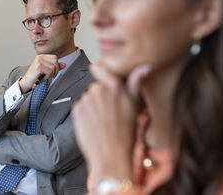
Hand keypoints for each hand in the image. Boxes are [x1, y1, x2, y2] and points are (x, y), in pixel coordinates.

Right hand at [19, 54, 65, 92]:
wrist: (26, 83)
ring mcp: (39, 61)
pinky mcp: (38, 67)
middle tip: (50, 76)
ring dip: (50, 74)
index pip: (55, 57)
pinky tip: (41, 78)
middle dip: (55, 70)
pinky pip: (49, 71)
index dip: (56, 65)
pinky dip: (47, 77)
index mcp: (41, 56)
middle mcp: (40, 57)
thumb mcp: (47, 71)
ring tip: (44, 76)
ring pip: (53, 67)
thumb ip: (55, 67)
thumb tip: (64, 64)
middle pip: (55, 61)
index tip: (53, 72)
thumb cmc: (36, 77)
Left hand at [72, 62, 150, 189]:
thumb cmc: (126, 133)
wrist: (111, 156)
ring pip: (89, 97)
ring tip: (103, 121)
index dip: (103, 77)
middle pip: (96, 87)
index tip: (106, 86)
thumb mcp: (134, 106)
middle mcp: (99, 91)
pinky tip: (94, 124)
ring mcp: (86, 100)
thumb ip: (135, 83)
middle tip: (110, 113)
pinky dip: (85, 113)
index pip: (102, 70)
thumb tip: (145, 66)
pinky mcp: (77, 110)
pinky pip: (80, 106)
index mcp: (115, 87)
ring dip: (94, 105)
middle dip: (102, 96)